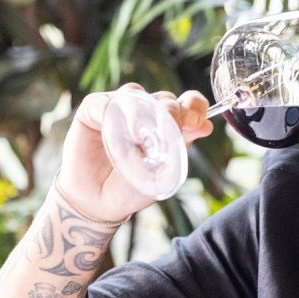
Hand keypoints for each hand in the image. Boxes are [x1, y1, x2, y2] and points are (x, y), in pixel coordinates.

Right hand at [58, 85, 214, 221]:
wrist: (97, 203)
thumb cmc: (131, 188)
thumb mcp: (161, 173)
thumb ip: (181, 147)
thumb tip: (206, 126)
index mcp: (169, 125)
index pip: (189, 104)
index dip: (195, 107)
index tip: (196, 122)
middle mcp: (147, 113)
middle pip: (165, 99)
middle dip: (173, 112)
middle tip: (173, 129)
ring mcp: (120, 109)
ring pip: (136, 94)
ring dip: (143, 111)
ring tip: (142, 136)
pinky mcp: (92, 111)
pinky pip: (102, 102)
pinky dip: (109, 110)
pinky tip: (115, 127)